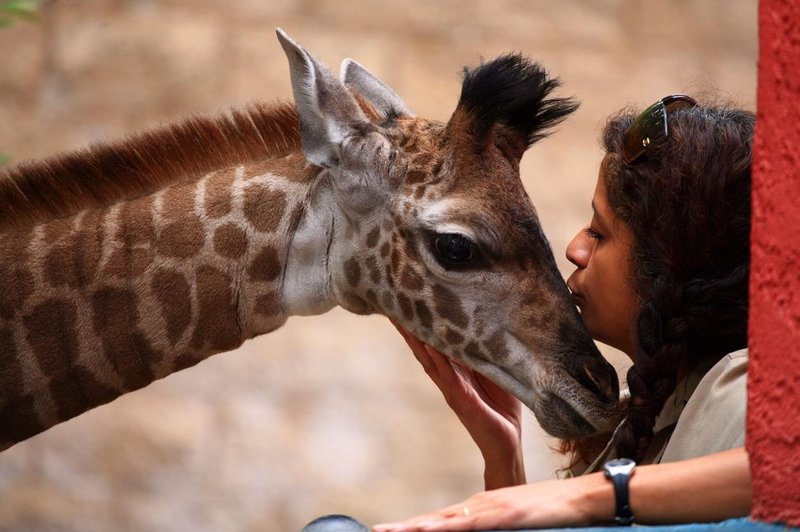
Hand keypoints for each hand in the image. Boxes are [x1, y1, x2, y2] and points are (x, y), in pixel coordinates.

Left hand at [372, 473, 607, 530]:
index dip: (413, 526)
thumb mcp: (514, 525)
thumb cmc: (550, 514)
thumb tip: (471, 531)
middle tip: (375, 530)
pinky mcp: (506, 514)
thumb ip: (491, 529)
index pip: (440, 520)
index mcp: (480, 508)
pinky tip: (428, 528)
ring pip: (446, 520)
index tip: (388, 531)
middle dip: (404, 527)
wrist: (581, 499)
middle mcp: (480, 505)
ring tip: (389, 531)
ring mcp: (492, 508)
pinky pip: (472, 523)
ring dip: (416, 526)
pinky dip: (448, 526)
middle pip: (435, 519)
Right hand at [392, 321, 524, 488]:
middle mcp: (448, 380)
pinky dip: (439, 362)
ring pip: (429, 361)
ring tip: (403, 320)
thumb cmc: (503, 408)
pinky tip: (430, 347)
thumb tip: (487, 326)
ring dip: (416, 341)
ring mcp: (452, 391)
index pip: (433, 345)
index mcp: (455, 372)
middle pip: (423, 349)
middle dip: (408, 328)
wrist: (507, 444)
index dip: (420, 325)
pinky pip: (450, 378)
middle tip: (394, 305)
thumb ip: (487, 354)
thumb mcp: (496, 374)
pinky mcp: (463, 402)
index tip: (408, 304)